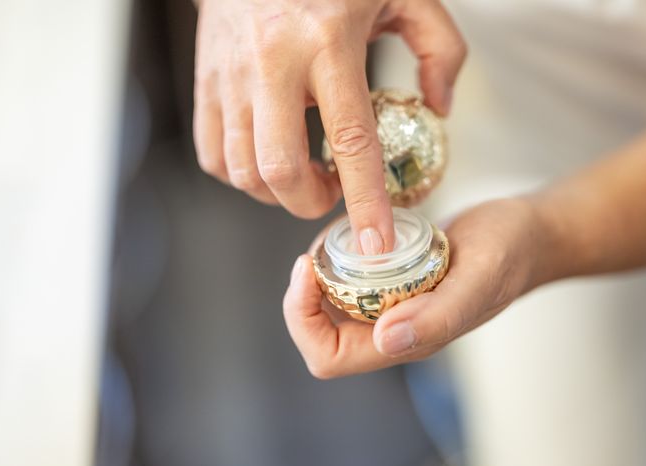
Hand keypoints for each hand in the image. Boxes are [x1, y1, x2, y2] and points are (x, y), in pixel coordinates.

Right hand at [194, 0, 464, 252]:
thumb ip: (439, 49)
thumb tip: (438, 108)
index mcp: (328, 41)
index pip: (350, 140)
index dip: (365, 201)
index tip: (375, 244)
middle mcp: (271, 63)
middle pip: (278, 170)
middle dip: (308, 203)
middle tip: (331, 194)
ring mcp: (230, 76)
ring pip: (242, 170)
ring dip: (277, 192)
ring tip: (303, 173)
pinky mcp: (206, 83)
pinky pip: (213, 154)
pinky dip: (241, 174)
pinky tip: (268, 157)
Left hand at [283, 198, 554, 377]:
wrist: (529, 232)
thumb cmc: (509, 254)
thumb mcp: (479, 280)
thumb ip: (439, 317)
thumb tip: (386, 341)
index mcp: (406, 342)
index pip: (328, 358)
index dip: (304, 322)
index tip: (308, 272)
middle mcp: (392, 329)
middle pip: (320, 334)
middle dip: (302, 297)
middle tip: (311, 254)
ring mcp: (391, 306)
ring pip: (329, 306)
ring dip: (317, 277)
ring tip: (326, 240)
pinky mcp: (393, 282)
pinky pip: (348, 280)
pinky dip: (335, 259)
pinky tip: (344, 232)